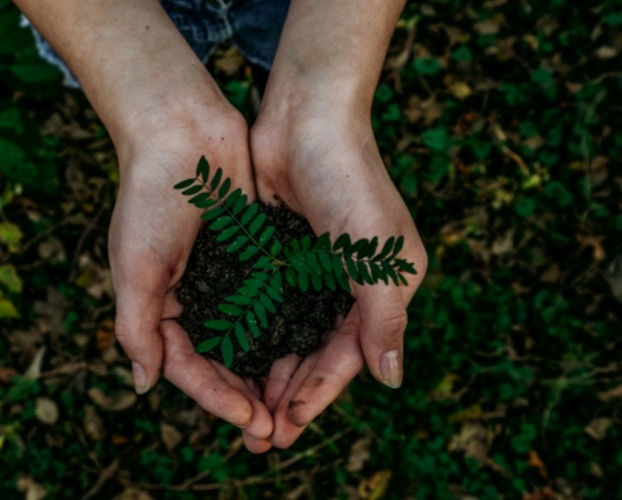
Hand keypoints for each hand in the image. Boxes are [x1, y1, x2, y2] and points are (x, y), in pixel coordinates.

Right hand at [108, 101, 272, 448]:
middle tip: (274, 428)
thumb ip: (137, 325)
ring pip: (251, 337)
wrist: (181, 130)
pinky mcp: (254, 255)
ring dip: (268, 370)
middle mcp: (195, 297)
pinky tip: (308, 349)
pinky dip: (285, 326)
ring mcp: (226, 278)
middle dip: (245, 396)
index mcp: (161, 305)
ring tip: (294, 402)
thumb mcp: (134, 265)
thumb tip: (144, 385)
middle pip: (222, 361)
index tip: (248, 419)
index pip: (188, 367)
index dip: (216, 397)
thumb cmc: (149, 196)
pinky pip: (272, 300)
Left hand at [246, 108, 427, 448]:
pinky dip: (253, 336)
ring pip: (290, 336)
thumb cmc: (350, 179)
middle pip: (318, 353)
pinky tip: (231, 360)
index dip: (319, 393)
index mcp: (383, 287)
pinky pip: (267, 306)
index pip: (349, 355)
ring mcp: (313, 270)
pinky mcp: (280, 254)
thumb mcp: (377, 253)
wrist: (306, 115)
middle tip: (260, 436)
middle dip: (291, 394)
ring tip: (243, 410)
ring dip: (269, 373)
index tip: (288, 426)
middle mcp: (350, 285)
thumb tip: (390, 380)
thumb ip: (384, 318)